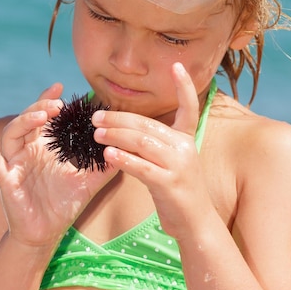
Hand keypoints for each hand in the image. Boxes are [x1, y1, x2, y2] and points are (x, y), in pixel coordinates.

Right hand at [0, 83, 115, 247]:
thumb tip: (127, 149)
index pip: (44, 117)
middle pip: (27, 120)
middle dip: (39, 107)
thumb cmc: (63, 205)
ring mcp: (15, 165)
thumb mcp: (88, 182)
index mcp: (43, 148)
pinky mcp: (7, 182)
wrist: (46, 234)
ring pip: (11, 135)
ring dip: (24, 122)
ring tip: (41, 116)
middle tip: (57, 104)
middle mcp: (27, 152)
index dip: (48, 100)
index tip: (61, 87)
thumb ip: (105, 166)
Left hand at [92, 63, 210, 236]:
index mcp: (187, 139)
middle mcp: (186, 148)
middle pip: (148, 125)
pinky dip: (123, 159)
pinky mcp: (171, 184)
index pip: (189, 108)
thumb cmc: (176, 190)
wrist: (195, 223)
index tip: (177, 65)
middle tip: (95, 116)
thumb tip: (121, 128)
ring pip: (142, 142)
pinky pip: (142, 167)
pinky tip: (107, 154)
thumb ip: (153, 143)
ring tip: (95, 133)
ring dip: (115, 135)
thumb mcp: (170, 161)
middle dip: (119, 119)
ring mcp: (180, 166)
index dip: (184, 87)